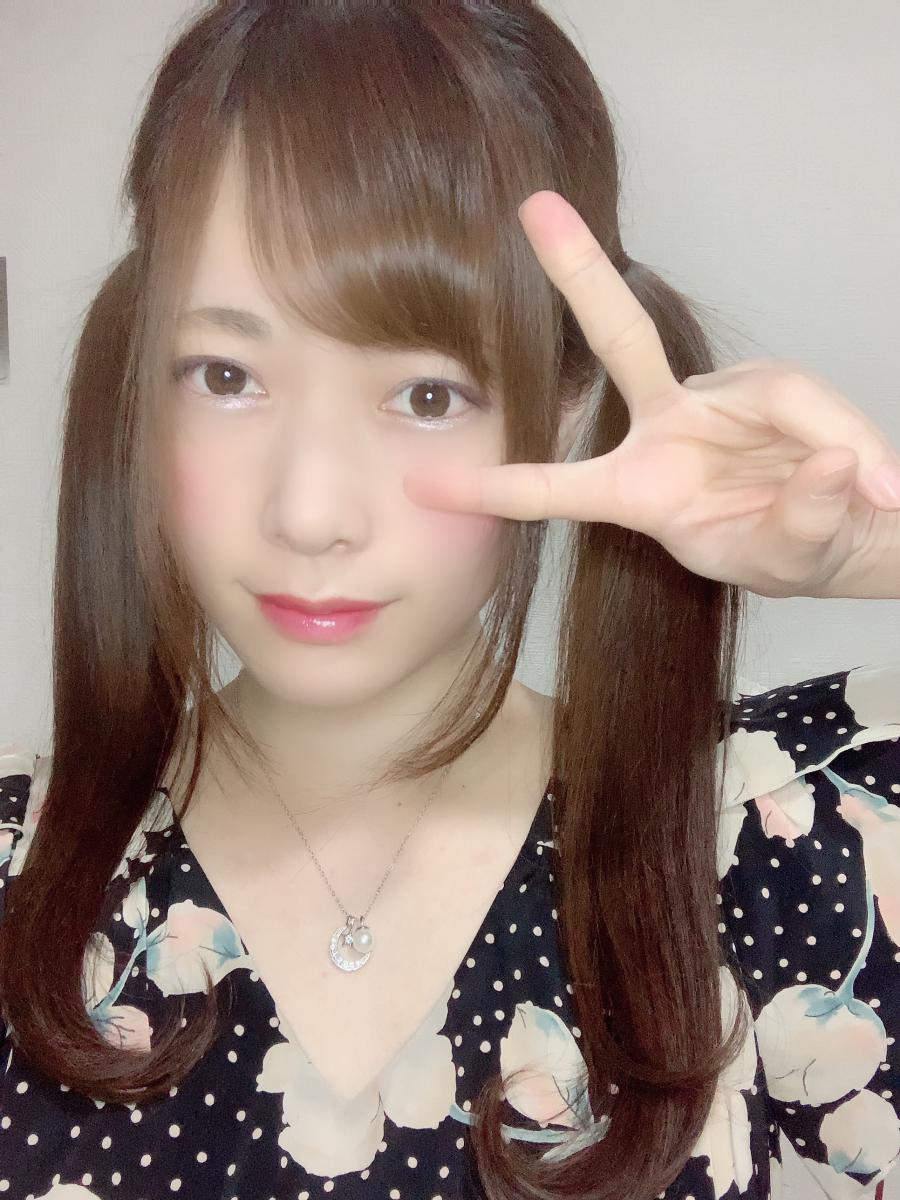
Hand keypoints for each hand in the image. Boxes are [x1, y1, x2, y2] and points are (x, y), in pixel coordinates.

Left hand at [403, 191, 899, 599]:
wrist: (851, 532)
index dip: (491, 487)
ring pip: (776, 392)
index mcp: (636, 491)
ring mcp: (719, 398)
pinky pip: (812, 400)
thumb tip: (831, 467)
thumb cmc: (788, 550)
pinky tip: (877, 484)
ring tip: (873, 493)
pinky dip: (852, 441)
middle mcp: (667, 429)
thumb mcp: (783, 558)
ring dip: (830, 438)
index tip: (421, 481)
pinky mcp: (772, 384)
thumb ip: (799, 524)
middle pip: (621, 339)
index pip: (553, 486)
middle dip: (581, 274)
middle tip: (537, 208)